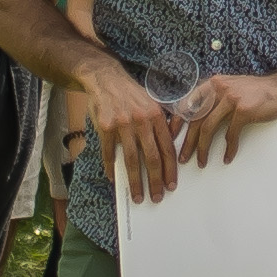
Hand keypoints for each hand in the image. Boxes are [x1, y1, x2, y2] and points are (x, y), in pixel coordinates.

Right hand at [81, 64, 186, 206]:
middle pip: (151, 158)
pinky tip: (113, 177)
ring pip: (131, 160)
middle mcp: (141, 120)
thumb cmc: (131, 94)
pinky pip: (109, 152)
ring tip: (138, 196)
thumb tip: (170, 150)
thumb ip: (162, 124)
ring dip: (135, 181)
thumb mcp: (152, 103)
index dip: (170, 170)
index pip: (167, 148)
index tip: (171, 185)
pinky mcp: (105, 126)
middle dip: (155, 181)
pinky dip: (111, 167)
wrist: (106, 79)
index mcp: (156, 116)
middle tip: (157, 197)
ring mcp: (122, 124)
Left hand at [171, 69, 276, 163]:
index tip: (170, 137)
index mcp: (212, 84)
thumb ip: (215, 97)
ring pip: (208, 128)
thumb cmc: (257, 91)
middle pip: (195, 119)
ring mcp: (231, 99)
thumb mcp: (231, 87)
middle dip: (187, 142)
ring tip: (201, 162)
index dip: (177, 122)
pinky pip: (230, 134)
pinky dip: (228, 149)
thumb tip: (198, 115)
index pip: (187, 103)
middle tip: (183, 158)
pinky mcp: (243, 110)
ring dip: (203, 148)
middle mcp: (218, 89)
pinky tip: (227, 157)